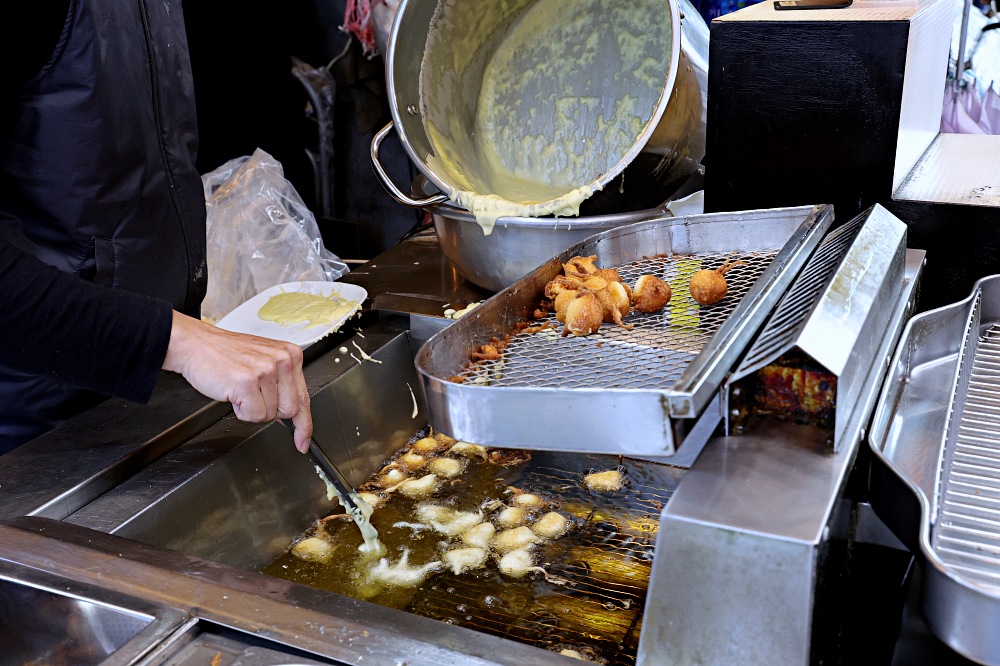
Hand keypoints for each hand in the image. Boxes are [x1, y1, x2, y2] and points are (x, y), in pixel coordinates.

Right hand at [163, 311, 311, 451]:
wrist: (196, 344)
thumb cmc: (226, 355)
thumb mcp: (263, 363)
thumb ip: (282, 385)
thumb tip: (293, 416)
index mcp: (291, 355)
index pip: (304, 397)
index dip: (304, 424)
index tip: (303, 441)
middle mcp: (282, 360)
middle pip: (290, 410)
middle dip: (269, 411)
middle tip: (253, 395)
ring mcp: (266, 370)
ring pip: (270, 415)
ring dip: (252, 409)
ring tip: (240, 389)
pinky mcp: (247, 382)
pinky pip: (253, 415)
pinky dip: (241, 412)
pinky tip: (233, 392)